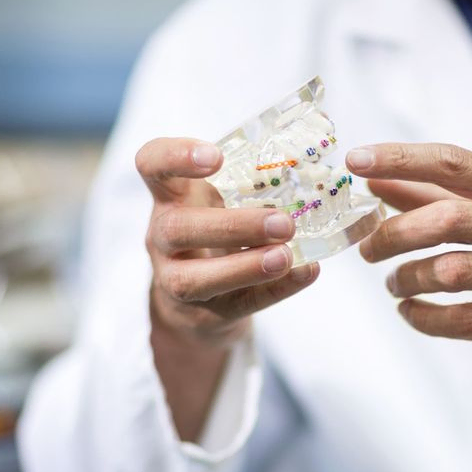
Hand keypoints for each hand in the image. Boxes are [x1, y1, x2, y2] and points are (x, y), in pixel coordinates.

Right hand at [138, 138, 320, 440]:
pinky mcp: (202, 314)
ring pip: (196, 279)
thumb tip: (319, 165)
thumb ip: (254, 182)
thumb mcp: (223, 199)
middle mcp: (163, 235)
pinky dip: (274, 291)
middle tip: (283, 222)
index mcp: (170, 194)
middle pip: (177, 228)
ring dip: (245, 267)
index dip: (176, 158)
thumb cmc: (217, 231)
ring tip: (286, 256)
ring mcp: (175, 279)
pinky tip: (305, 273)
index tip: (216, 157)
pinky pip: (236, 306)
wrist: (197, 300)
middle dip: (232, 226)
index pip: (152, 164)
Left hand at [346, 143, 471, 365]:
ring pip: (450, 272)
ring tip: (395, 284)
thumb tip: (374, 179)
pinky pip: (463, 322)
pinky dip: (423, 318)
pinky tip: (410, 312)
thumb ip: (439, 193)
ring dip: (406, 279)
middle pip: (445, 219)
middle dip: (392, 234)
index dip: (400, 158)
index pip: (452, 161)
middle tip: (368, 249)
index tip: (356, 161)